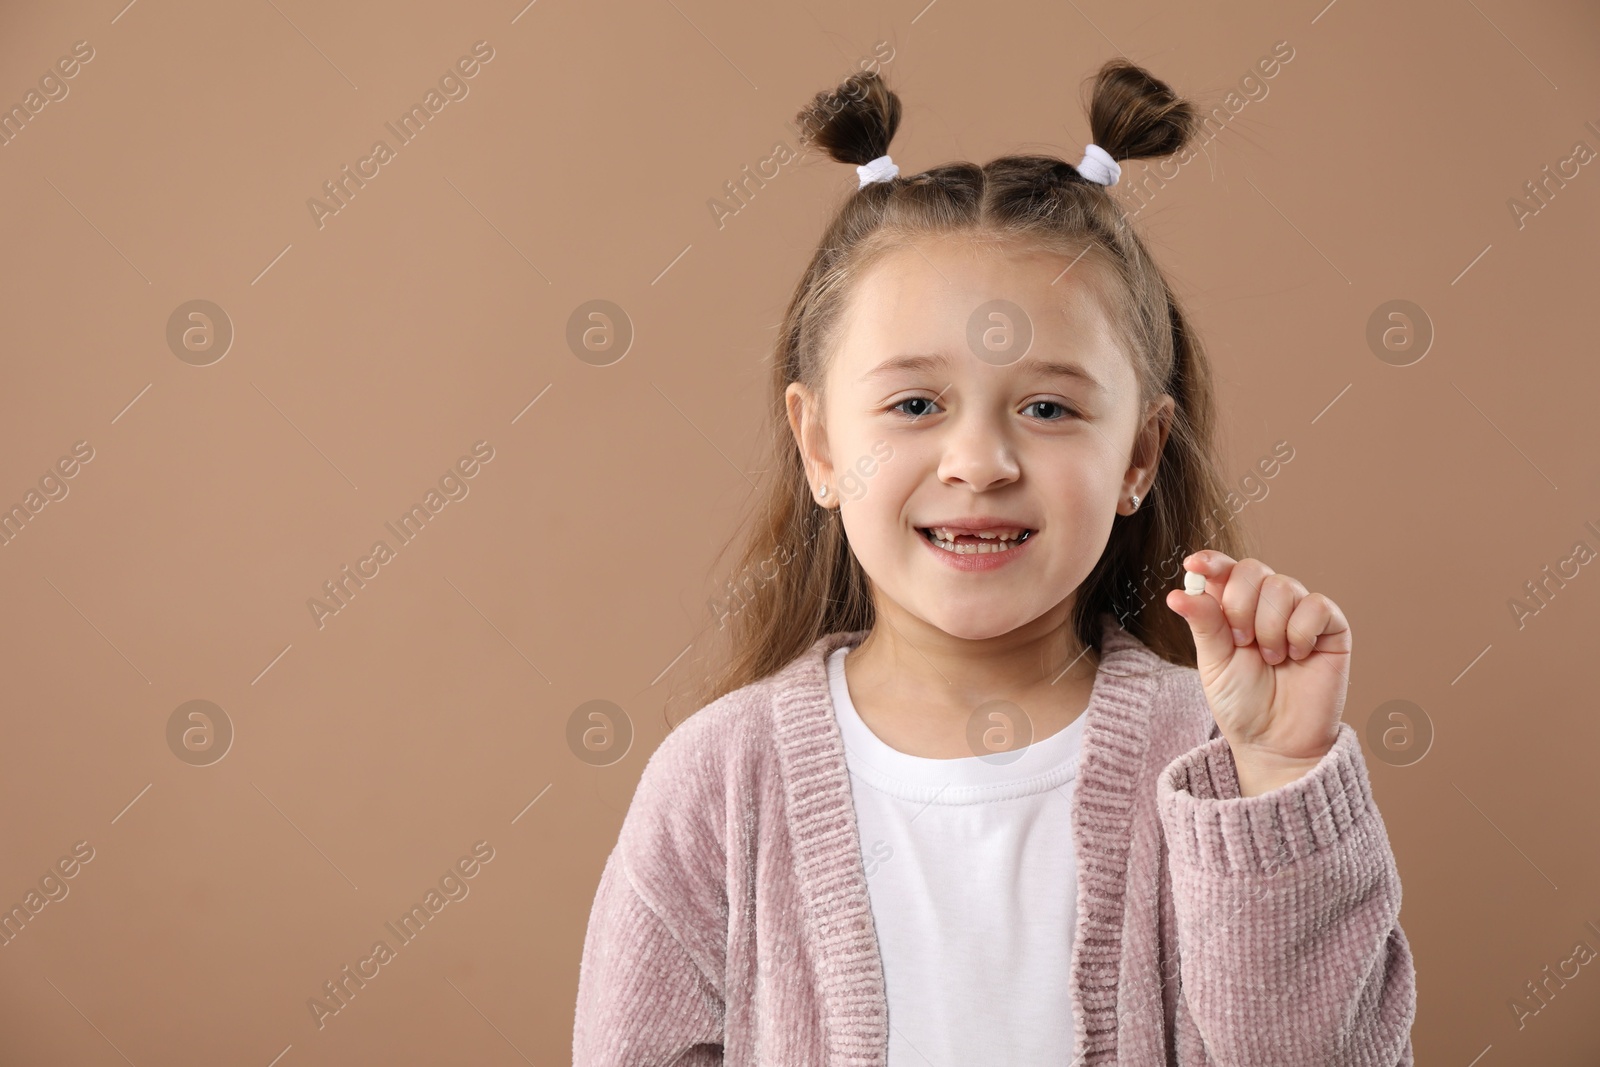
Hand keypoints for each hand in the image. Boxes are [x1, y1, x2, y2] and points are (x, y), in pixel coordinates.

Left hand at [1164, 551, 1349, 796]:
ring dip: (1269, 627)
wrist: (1275, 741)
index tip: (1194, 564)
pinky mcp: (1332, 627)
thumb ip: (1203, 623)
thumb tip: (1178, 593)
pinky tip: (1296, 656)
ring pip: (1283, 586)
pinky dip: (1300, 632)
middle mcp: (1267, 603)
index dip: (1212, 561)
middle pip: (1253, 569)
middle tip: (1241, 642)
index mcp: (1233, 606)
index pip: (1224, 568)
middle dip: (1240, 605)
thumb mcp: (1214, 662)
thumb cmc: (1242, 702)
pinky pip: (1316, 605)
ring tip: (1270, 659)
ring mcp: (1301, 613)